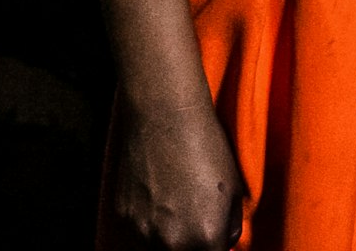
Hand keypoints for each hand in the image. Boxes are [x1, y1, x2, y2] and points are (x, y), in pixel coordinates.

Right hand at [111, 98, 242, 249]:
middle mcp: (171, 242)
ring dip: (167, 241)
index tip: (212, 240)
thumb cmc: (206, 147)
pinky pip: (137, 235)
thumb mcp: (233, 188)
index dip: (213, 247)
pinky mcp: (122, 219)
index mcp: (205, 237)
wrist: (164, 117)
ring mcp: (142, 233)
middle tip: (194, 220)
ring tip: (176, 208)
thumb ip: (228, 227)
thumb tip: (223, 244)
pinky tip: (158, 199)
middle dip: (192, 246)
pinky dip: (148, 226)